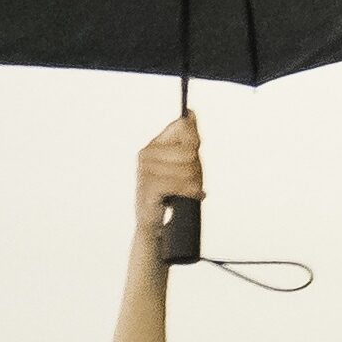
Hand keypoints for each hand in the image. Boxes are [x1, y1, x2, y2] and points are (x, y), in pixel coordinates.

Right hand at [135, 110, 208, 236]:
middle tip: (190, 183)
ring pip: (188, 168)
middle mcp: (146, 154)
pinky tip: (187, 197)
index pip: (184, 126)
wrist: (156, 228)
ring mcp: (144, 170)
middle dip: (197, 169)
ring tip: (187, 192)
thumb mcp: (184, 164)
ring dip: (194, 183)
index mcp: (154, 145)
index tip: (192, 159)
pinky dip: (189, 192)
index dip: (195, 143)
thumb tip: (190, 113)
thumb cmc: (172, 195)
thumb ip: (189, 138)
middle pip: (190, 150)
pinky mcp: (148, 186)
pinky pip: (180, 182)